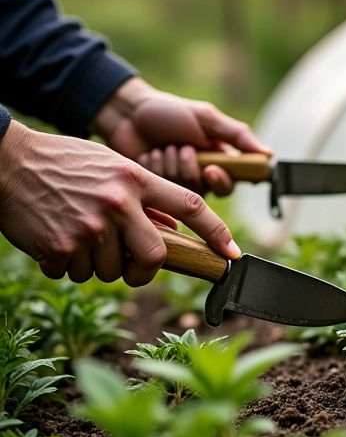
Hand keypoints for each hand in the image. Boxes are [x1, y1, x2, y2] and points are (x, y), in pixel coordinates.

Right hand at [0, 121, 240, 285]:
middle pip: (155, 257)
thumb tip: (172, 234)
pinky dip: (67, 266)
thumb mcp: (113, 167)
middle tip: (132, 266)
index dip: (218, 232)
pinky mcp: (59, 247)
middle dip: (146, 270)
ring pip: (112, 272)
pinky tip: (55, 239)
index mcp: (136, 179)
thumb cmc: (65, 164)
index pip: (191, 205)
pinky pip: (76, 275)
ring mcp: (89, 227)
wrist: (5, 161)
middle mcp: (118, 203)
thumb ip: (145, 197)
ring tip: (79, 236)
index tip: (232, 254)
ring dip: (98, 264)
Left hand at [90, 78, 271, 195]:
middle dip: (189, 167)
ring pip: (182, 189)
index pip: (231, 183)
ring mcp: (177, 185)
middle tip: (180, 147)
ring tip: (163, 146)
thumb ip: (238, 135)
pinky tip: (149, 154)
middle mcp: (201, 176)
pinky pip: (161, 190)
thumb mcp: (206, 118)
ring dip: (171, 163)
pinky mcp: (155, 190)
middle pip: (206, 190)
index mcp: (218, 160)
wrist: (128, 113)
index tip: (210, 168)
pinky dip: (155, 167)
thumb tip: (269, 155)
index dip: (221, 180)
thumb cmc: (169, 112)